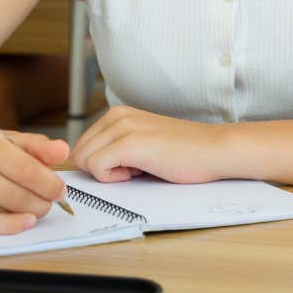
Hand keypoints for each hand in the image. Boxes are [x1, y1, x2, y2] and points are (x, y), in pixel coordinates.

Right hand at [0, 126, 69, 233]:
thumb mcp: (3, 140)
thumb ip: (35, 146)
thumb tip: (63, 150)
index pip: (23, 167)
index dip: (47, 182)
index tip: (61, 190)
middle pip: (12, 191)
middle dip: (40, 200)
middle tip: (51, 203)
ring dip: (26, 212)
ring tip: (37, 209)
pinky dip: (6, 226)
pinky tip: (23, 222)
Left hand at [71, 105, 225, 183]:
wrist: (213, 150)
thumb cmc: (182, 153)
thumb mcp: (141, 142)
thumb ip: (114, 147)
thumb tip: (86, 166)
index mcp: (117, 114)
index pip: (81, 146)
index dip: (99, 165)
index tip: (125, 166)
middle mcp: (116, 115)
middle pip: (79, 154)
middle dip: (99, 169)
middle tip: (132, 169)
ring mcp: (122, 127)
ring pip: (84, 160)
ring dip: (107, 173)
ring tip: (138, 168)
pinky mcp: (130, 143)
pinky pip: (97, 167)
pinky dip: (113, 178)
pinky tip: (138, 172)